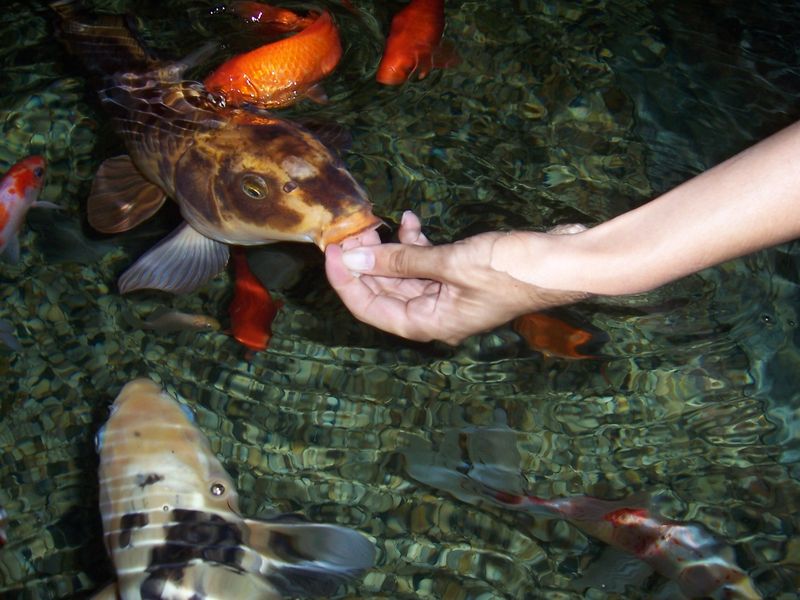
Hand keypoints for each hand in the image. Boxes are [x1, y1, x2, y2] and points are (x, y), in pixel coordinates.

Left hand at [324, 211, 588, 344]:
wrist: (564, 262)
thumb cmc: (511, 269)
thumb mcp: (450, 263)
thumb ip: (400, 261)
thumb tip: (353, 257)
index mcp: (429, 324)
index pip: (371, 309)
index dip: (345, 281)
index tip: (329, 251)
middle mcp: (435, 315)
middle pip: (384, 291)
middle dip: (365, 260)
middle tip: (350, 229)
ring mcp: (449, 297)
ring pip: (404, 275)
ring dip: (389, 249)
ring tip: (376, 221)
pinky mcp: (462, 277)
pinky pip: (428, 264)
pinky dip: (416, 244)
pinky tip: (412, 221)